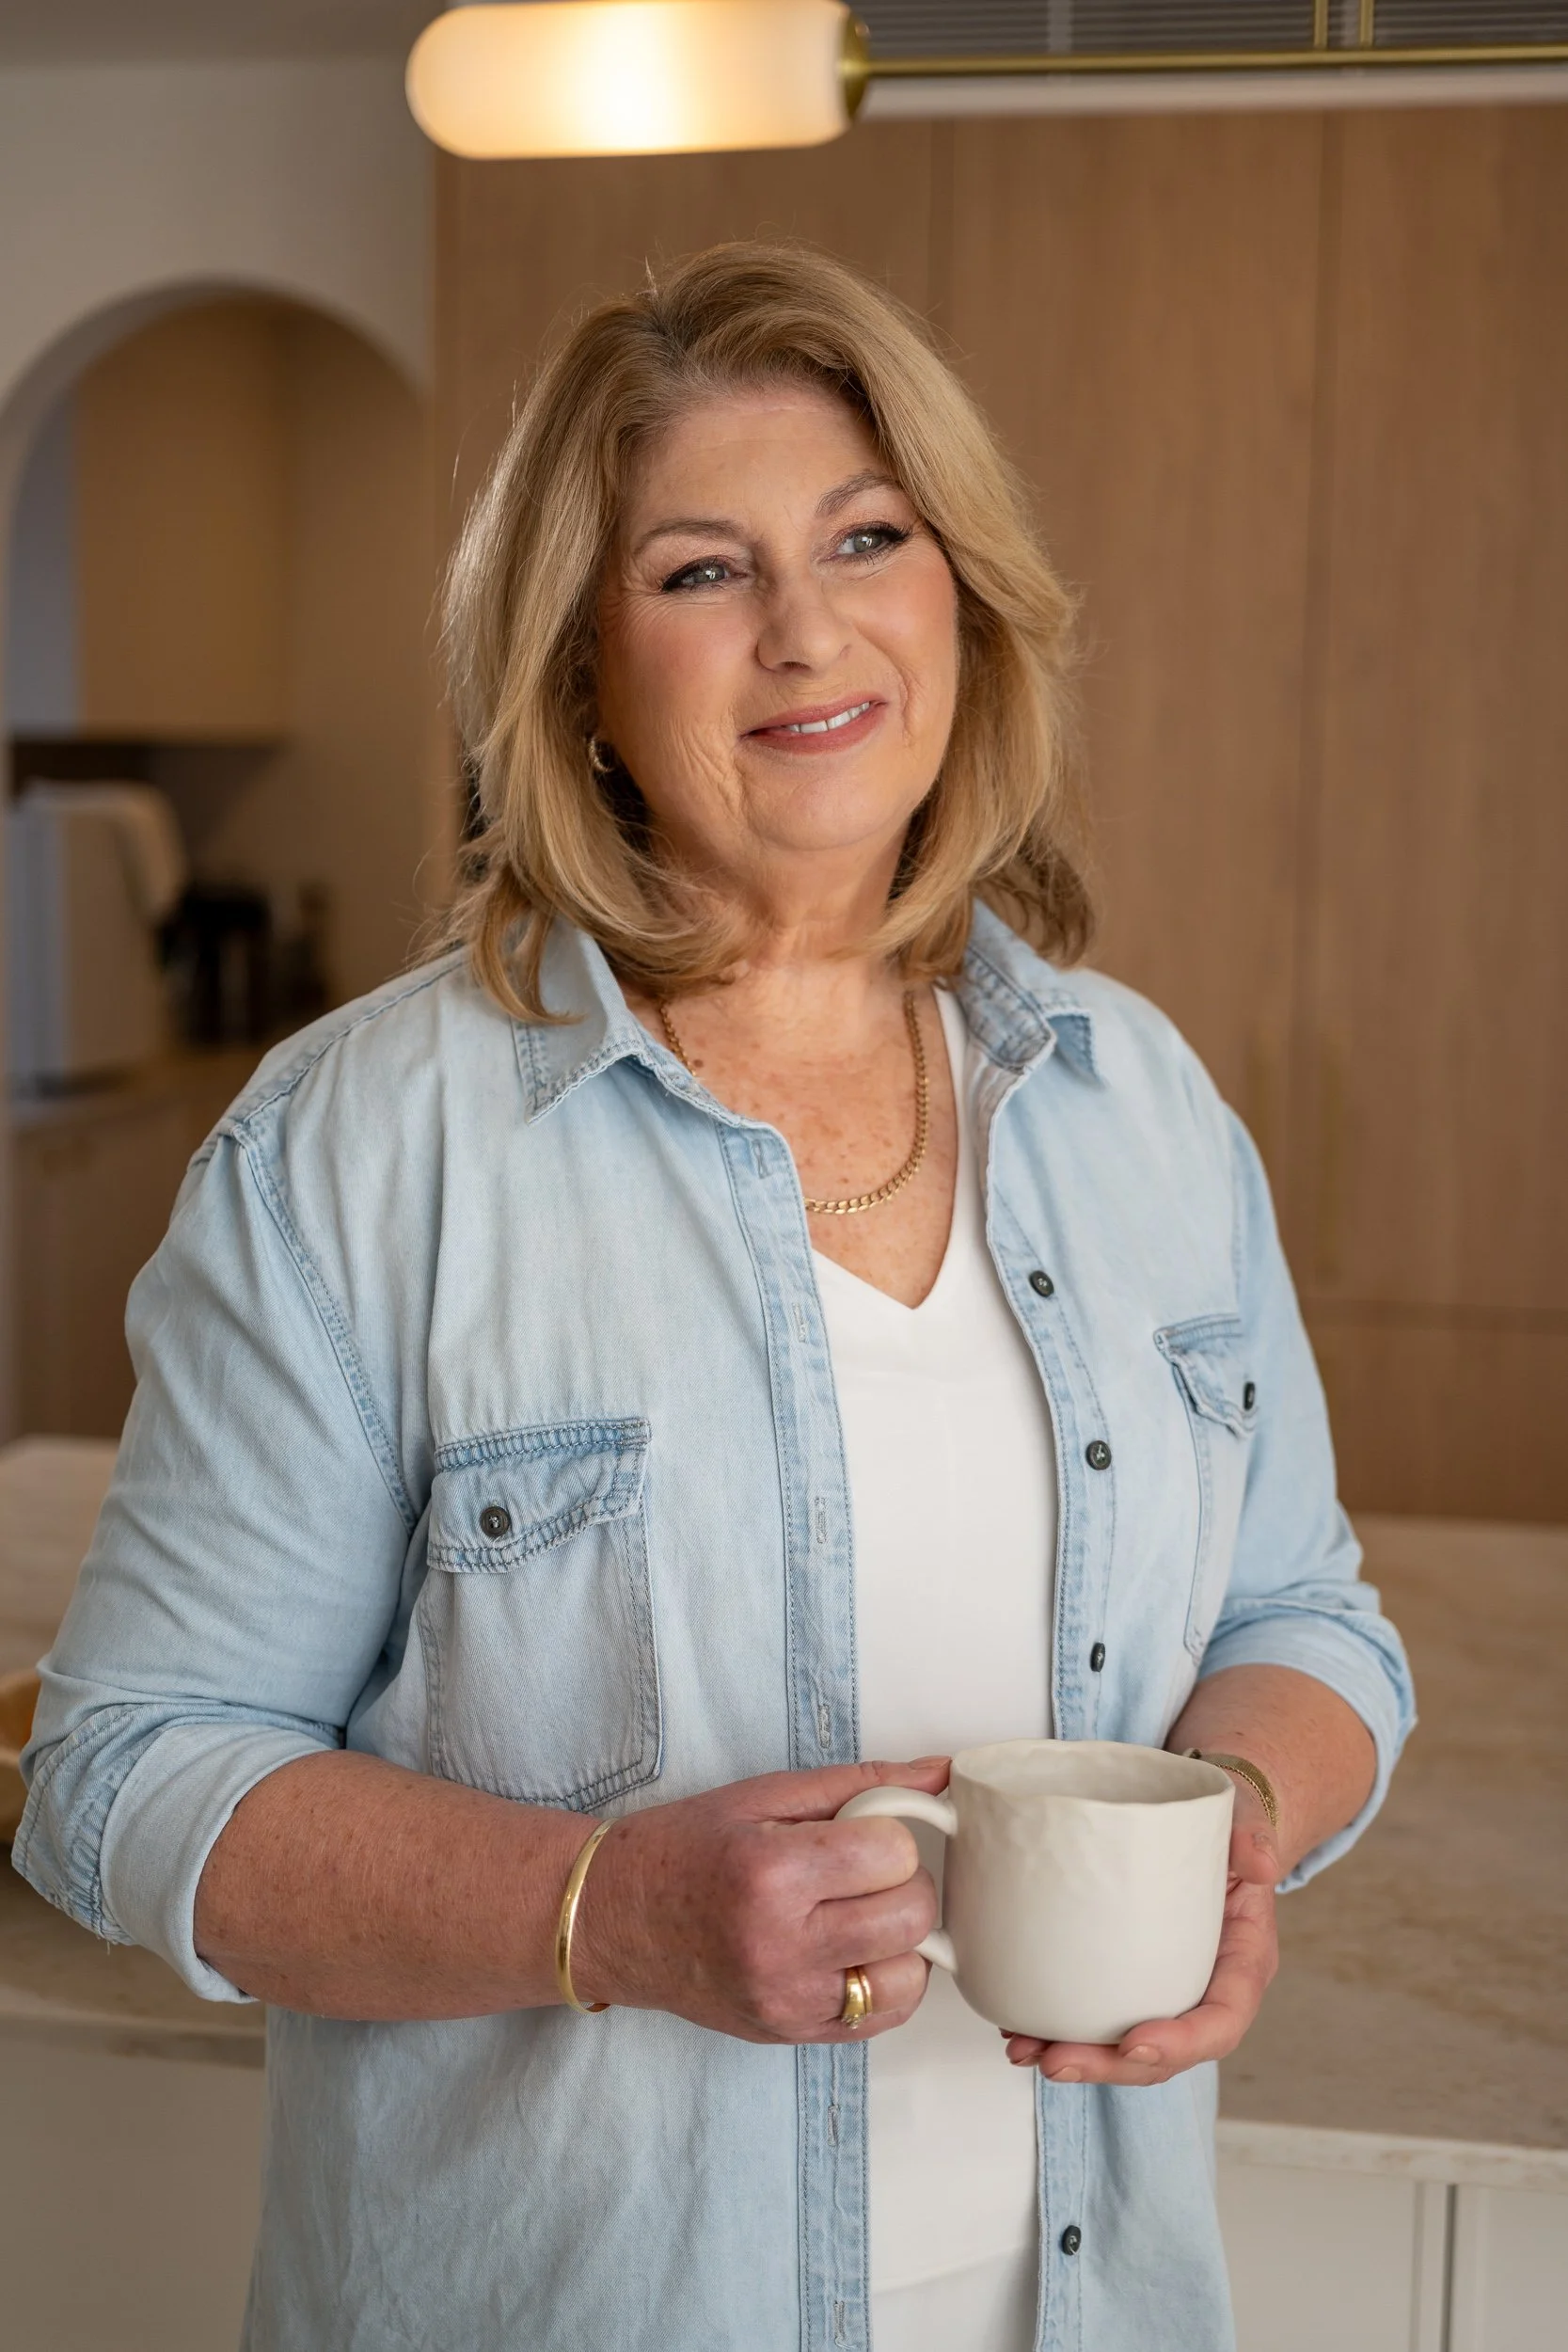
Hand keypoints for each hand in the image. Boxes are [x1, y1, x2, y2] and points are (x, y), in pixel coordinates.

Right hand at [570, 1757, 946, 2043]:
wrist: (612, 1919)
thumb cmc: (683, 1849)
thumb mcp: (763, 1795)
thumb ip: (860, 1783)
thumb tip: (940, 1775)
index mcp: (772, 1872)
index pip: (893, 1854)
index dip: (893, 1835)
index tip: (868, 1833)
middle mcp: (782, 1945)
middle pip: (911, 1917)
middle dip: (905, 1884)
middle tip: (870, 1871)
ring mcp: (787, 2000)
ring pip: (909, 1977)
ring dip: (902, 1940)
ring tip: (862, 1914)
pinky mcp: (790, 2034)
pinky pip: (882, 2019)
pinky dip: (885, 1983)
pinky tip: (853, 1952)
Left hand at [1000, 1780, 1279, 2085]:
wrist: (1204, 1827)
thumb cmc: (1224, 1829)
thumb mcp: (1243, 1823)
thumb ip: (1251, 1837)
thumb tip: (1258, 1861)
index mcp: (1240, 1965)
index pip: (1219, 2023)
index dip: (1180, 2044)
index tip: (1133, 2045)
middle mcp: (1201, 1991)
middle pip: (1162, 2055)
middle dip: (1108, 2067)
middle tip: (1057, 2061)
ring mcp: (1161, 1993)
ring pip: (1122, 2048)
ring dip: (1073, 2056)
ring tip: (1024, 2050)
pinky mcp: (1125, 1980)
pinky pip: (1096, 2017)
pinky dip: (1056, 2026)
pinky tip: (1018, 2023)